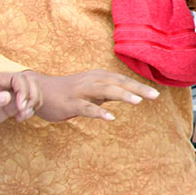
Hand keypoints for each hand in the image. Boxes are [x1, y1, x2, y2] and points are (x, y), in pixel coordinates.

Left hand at [0, 71, 42, 125]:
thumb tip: (7, 96)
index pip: (17, 78)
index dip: (23, 90)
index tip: (21, 106)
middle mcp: (3, 86)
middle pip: (29, 82)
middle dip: (32, 96)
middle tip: (25, 110)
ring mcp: (9, 96)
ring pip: (32, 92)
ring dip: (34, 104)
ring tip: (23, 115)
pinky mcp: (11, 106)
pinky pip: (28, 104)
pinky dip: (31, 110)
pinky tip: (21, 118)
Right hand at [25, 70, 158, 121]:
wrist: (39, 91)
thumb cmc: (71, 91)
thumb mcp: (94, 90)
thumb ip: (112, 91)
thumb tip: (134, 94)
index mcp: (99, 77)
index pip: (123, 80)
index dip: (139, 86)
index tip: (156, 94)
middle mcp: (92, 81)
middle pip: (118, 83)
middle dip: (137, 88)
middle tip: (155, 96)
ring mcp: (81, 91)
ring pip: (105, 91)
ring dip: (122, 95)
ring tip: (138, 101)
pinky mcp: (71, 103)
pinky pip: (87, 108)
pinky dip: (99, 112)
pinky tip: (111, 117)